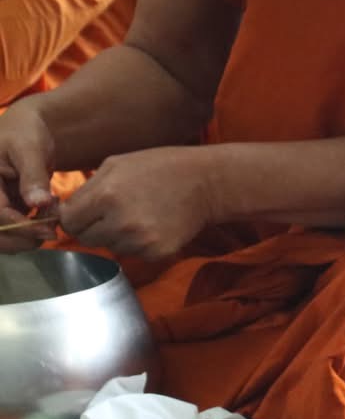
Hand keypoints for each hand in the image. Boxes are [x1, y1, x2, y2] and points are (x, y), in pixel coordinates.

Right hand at [0, 107, 57, 250]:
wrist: (27, 131)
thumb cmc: (25, 133)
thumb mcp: (29, 149)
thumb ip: (32, 176)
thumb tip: (38, 203)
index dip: (19, 226)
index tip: (48, 230)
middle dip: (23, 238)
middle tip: (51, 230)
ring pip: (3, 235)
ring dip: (29, 235)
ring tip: (52, 214)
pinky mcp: (3, 208)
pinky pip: (13, 229)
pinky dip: (32, 228)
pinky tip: (49, 210)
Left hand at [59, 146, 217, 259]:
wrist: (207, 182)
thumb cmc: (159, 168)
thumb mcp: (115, 165)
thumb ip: (86, 190)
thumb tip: (64, 214)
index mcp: (106, 196)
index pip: (69, 221)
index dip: (75, 217)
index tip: (86, 212)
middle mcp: (121, 222)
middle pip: (86, 238)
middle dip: (94, 227)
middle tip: (115, 212)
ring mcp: (140, 240)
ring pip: (109, 247)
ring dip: (117, 236)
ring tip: (139, 216)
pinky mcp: (157, 252)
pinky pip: (132, 253)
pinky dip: (138, 243)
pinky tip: (153, 225)